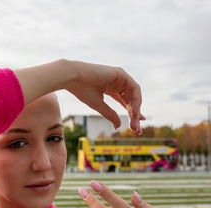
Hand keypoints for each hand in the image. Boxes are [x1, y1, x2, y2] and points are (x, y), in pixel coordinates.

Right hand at [14, 59, 144, 133]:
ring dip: (136, 110)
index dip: (131, 114)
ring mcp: (120, 77)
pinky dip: (136, 100)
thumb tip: (119, 126)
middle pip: (131, 100)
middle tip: (136, 129)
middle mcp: (117, 82)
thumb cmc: (82, 90)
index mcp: (111, 88)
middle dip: (135, 115)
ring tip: (135, 122)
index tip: (135, 127)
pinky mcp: (121, 74)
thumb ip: (110, 114)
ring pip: (134, 95)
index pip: (125, 102)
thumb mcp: (99, 106)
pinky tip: (134, 111)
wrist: (74, 78)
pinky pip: (134, 88)